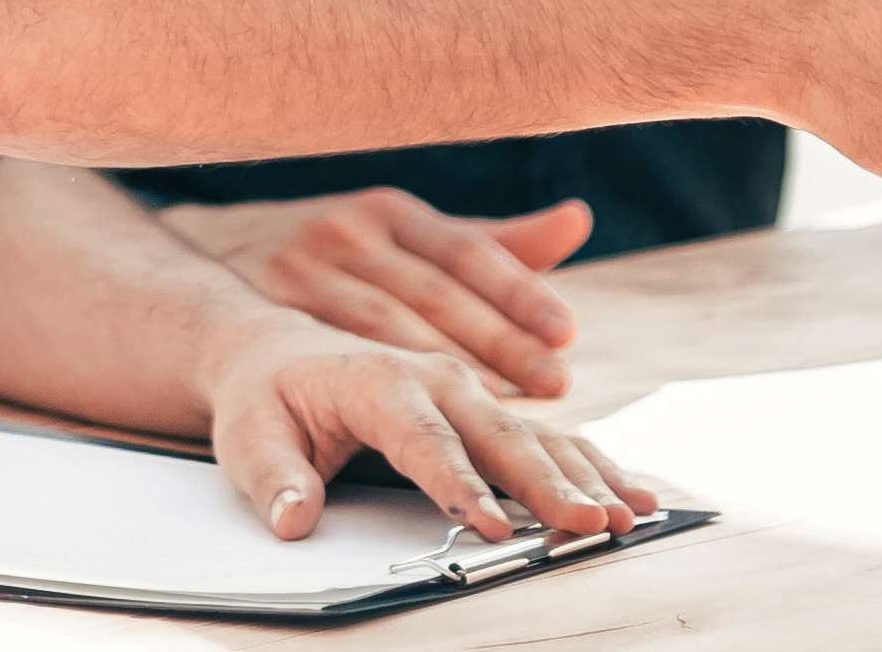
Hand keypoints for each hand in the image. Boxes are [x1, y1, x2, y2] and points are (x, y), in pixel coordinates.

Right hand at [160, 191, 596, 397]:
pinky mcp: (273, 318)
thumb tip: (576, 218)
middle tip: (555, 383)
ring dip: (451, 367)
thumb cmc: (351, 270)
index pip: (464, 249)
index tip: (565, 334)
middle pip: (433, 291)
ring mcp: (302, 274)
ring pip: (388, 325)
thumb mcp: (416, 245)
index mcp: (388, 211)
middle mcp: (343, 234)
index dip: (517, 290)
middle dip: (499, 340)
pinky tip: (438, 426)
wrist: (228, 275)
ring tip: (510, 410)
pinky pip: (344, 357)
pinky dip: (394, 390)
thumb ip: (499, 245)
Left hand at [198, 317, 651, 546]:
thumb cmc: (268, 397)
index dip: (461, 486)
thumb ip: (273, 478)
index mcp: (379, 381)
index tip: (493, 529)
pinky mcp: (486, 410)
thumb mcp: (249, 435)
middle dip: (549, 485)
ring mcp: (469, 393)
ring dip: (587, 477)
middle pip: (501, 437)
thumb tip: (293, 520)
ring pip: (538, 435)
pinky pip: (549, 437)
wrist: (278, 351)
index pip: (425, 441)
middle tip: (591, 526)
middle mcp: (437, 380)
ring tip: (632, 516)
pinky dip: (593, 466)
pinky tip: (632, 494)